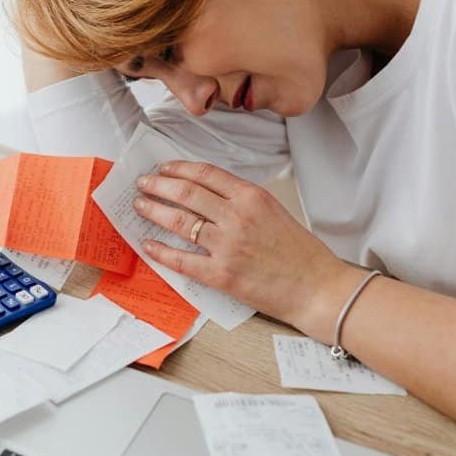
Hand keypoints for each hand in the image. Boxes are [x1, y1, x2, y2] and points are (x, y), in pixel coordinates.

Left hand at [132, 161, 353, 334]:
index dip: (179, 169)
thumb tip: (206, 194)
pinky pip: (182, 259)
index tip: (163, 169)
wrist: (316, 287)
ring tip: (140, 206)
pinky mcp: (221, 274)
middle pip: (186, 193)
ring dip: (154, 211)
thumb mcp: (274, 210)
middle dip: (158, 186)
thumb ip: (242, 200)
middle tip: (142, 184)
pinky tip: (148, 244)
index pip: (205, 174)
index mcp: (251, 197)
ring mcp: (227, 246)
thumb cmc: (299, 252)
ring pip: (179, 222)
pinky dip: (161, 251)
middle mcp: (236, 217)